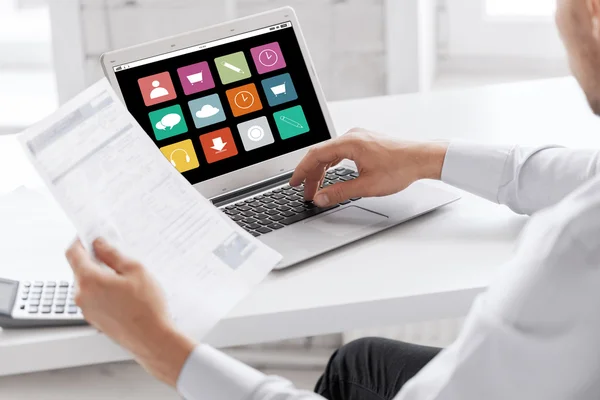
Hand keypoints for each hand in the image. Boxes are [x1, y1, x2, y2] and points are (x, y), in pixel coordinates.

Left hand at [66, 238, 194, 386]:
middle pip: (79, 269)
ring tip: (124, 277)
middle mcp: (81, 296)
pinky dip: (103, 290)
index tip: (88, 236)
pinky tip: (124, 292)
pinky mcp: (94, 319)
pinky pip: (93, 297)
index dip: (79, 241)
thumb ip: (113, 254)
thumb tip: (99, 244)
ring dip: (99, 275)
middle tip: (114, 255)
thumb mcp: (135, 270)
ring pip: (86, 284)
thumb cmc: (146, 307)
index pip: (72, 253)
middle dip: (93, 259)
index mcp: (88, 280)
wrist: (152, 339)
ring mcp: (86, 309)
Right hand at [289, 128, 448, 206]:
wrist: (422, 158)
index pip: (315, 155)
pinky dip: (332, 164)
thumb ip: (340, 192)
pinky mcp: (365, 141)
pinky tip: (331, 174)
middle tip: (306, 192)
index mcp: (349, 142)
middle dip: (311, 174)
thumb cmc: (400, 168)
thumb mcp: (367, 186)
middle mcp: (352, 136)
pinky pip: (340, 151)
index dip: (302, 171)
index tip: (295, 183)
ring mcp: (359, 137)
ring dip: (322, 170)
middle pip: (321, 154)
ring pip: (330, 153)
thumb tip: (321, 198)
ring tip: (317, 187)